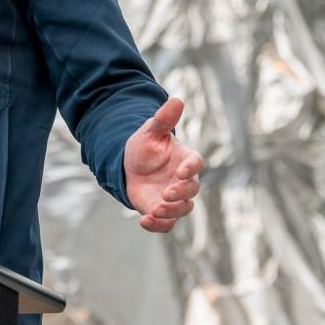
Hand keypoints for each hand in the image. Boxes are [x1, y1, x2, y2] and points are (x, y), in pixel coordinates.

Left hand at [123, 97, 203, 232]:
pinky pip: (167, 223)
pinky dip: (159, 225)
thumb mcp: (150, 131)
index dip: (191, 168)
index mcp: (185, 159)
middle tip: (166, 193)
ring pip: (182, 209)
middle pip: (192, 190)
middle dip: (181, 194)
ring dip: (171, 212)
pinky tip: (144, 221)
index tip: (181, 171)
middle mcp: (183, 180)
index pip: (195, 164)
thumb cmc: (144, 147)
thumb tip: (176, 99)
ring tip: (154, 210)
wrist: (128, 166)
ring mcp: (174, 197)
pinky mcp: (163, 211)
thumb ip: (164, 119)